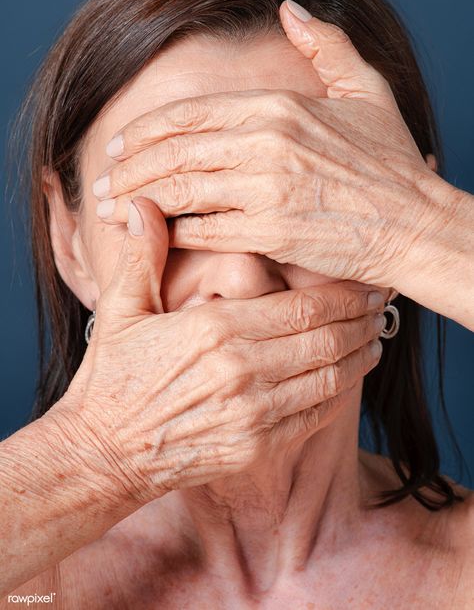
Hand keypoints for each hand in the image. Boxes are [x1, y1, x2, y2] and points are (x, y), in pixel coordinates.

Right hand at [62, 198, 386, 502]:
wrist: (104, 453)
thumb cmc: (113, 378)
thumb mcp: (120, 310)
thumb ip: (140, 255)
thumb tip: (143, 203)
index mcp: (215, 329)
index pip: (303, 306)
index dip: (344, 294)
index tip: (365, 281)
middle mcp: (242, 371)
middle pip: (327, 338)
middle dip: (362, 320)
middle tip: (380, 304)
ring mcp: (253, 414)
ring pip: (330, 377)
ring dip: (360, 355)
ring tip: (375, 336)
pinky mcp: (256, 446)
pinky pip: (316, 415)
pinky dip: (341, 393)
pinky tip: (350, 376)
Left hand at [92, 0, 439, 285]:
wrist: (417, 225)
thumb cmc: (395, 165)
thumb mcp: (367, 91)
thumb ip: (326, 45)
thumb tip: (290, 10)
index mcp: (280, 106)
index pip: (189, 112)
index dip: (145, 129)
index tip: (121, 144)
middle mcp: (267, 142)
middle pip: (173, 149)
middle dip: (128, 166)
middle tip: (102, 181)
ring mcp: (268, 188)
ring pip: (180, 188)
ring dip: (137, 199)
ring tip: (110, 209)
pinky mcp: (272, 232)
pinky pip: (206, 229)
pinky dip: (175, 232)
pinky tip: (156, 235)